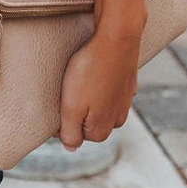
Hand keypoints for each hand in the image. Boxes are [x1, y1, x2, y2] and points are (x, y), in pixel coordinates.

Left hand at [58, 16, 144, 152]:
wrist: (116, 39)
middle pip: (87, 122)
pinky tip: (95, 71)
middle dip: (76, 108)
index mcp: (102, 130)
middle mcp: (117, 119)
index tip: (58, 100)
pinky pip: (108, 89)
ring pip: (99, 105)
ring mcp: (125, 101)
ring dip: (88, 95)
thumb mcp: (71, 107)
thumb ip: (70, 133)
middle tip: (68, 88)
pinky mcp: (127, 84)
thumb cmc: (89, 72)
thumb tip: (70, 148)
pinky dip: (99, 82)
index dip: (61, 119)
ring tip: (80, 78)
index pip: (74, 135)